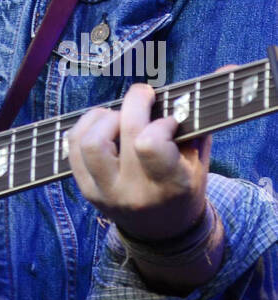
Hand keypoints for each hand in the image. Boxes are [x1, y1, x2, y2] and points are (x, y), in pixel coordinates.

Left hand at [66, 81, 212, 241]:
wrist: (162, 230)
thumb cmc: (184, 186)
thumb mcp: (199, 159)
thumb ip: (202, 117)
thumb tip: (226, 69)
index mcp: (169, 187)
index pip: (150, 144)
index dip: (159, 122)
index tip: (169, 119)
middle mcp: (134, 192)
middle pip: (123, 132)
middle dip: (136, 101)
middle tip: (145, 95)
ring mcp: (106, 193)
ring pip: (90, 142)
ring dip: (104, 117)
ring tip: (120, 115)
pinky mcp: (87, 191)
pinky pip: (73, 148)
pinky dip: (85, 126)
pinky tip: (103, 122)